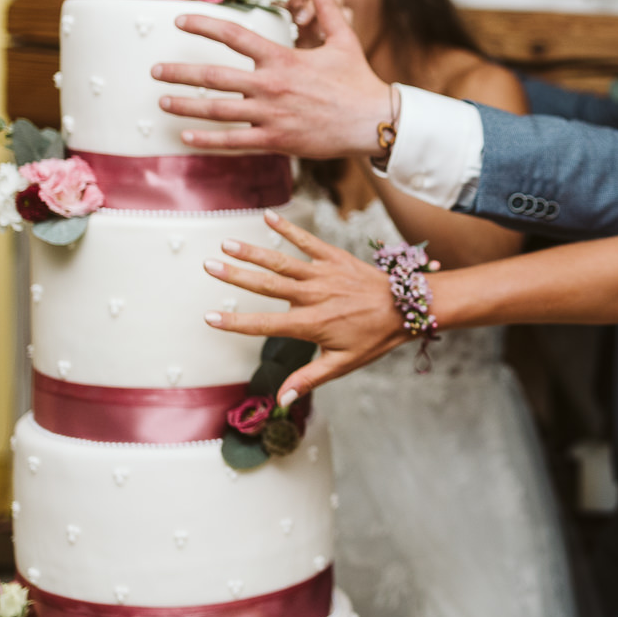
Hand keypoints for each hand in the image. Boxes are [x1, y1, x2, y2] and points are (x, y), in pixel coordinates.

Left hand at [153, 0, 393, 155]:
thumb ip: (327, 10)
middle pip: (214, 77)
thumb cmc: (359, 81)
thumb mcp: (344, 41)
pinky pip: (235, 142)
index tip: (180, 21)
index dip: (203, 25)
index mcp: (282, 59)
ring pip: (217, 110)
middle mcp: (270, 86)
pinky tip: (187, 138)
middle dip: (180, 73)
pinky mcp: (277, 140)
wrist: (374, 122)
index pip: (234, 36)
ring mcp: (271, 116)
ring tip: (162, 103)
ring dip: (185, 106)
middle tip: (155, 71)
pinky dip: (208, 140)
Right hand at [201, 209, 411, 403]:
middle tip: (209, 267)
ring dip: (253, 251)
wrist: (407, 307)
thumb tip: (282, 399)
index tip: (210, 318)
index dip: (236, 322)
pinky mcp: (334, 257)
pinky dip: (288, 228)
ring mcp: (324, 274)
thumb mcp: (343, 363)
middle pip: (267, 285)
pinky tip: (267, 217)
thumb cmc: (376, 337)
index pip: (265, 323)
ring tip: (226, 244)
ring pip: (282, 261)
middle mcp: (314, 296)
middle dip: (236, 276)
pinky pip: (308, 241)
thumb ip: (309, 378)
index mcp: (312, 323)